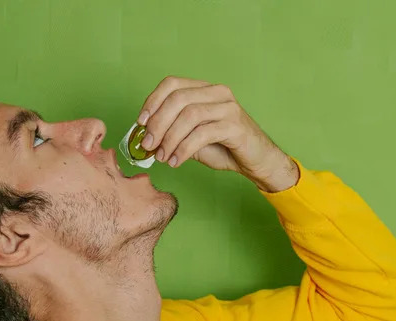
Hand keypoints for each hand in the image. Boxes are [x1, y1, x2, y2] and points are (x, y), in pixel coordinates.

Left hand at [137, 76, 298, 190]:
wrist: (255, 161)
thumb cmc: (223, 147)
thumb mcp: (190, 137)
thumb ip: (171, 132)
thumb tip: (143, 137)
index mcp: (204, 89)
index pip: (172, 84)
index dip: (152, 101)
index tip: (140, 123)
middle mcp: (217, 92)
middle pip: (178, 99)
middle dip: (157, 123)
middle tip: (147, 144)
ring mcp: (228, 107)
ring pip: (189, 115)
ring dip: (169, 138)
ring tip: (162, 156)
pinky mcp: (235, 126)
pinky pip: (202, 134)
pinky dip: (183, 149)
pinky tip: (176, 161)